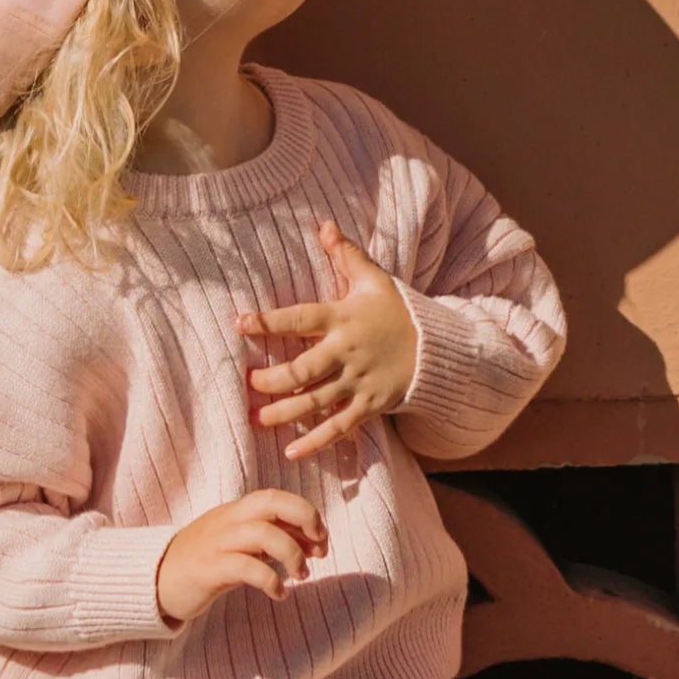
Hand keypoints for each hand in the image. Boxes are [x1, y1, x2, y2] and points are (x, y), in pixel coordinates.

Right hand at [155, 488, 328, 623]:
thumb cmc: (203, 563)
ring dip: (292, 555)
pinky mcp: (209, 569)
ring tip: (302, 576)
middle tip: (319, 548)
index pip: (277, 497)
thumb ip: (272, 540)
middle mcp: (228, 521)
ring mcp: (217, 543)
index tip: (321, 539)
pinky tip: (280, 594)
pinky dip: (271, 581)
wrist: (153, 580)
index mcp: (236, 512)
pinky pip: (247, 568)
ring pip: (264, 534)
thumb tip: (313, 544)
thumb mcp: (238, 544)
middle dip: (305, 519)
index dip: (306, 513)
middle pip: (273, 502)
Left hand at [237, 218, 417, 458]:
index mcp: (343, 318)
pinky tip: (291, 453)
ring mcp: (359, 381)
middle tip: (249, 383)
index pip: (299, 318)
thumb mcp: (374, 280)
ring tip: (258, 419)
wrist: (438, 348)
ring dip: (285, 413)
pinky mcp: (370, 405)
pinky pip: (339, 426)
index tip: (240, 323)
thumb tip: (324, 225)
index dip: (269, 322)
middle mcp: (347, 352)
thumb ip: (346, 255)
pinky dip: (316, 442)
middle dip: (273, 379)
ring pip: (316, 401)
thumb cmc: (398, 311)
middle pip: (303, 369)